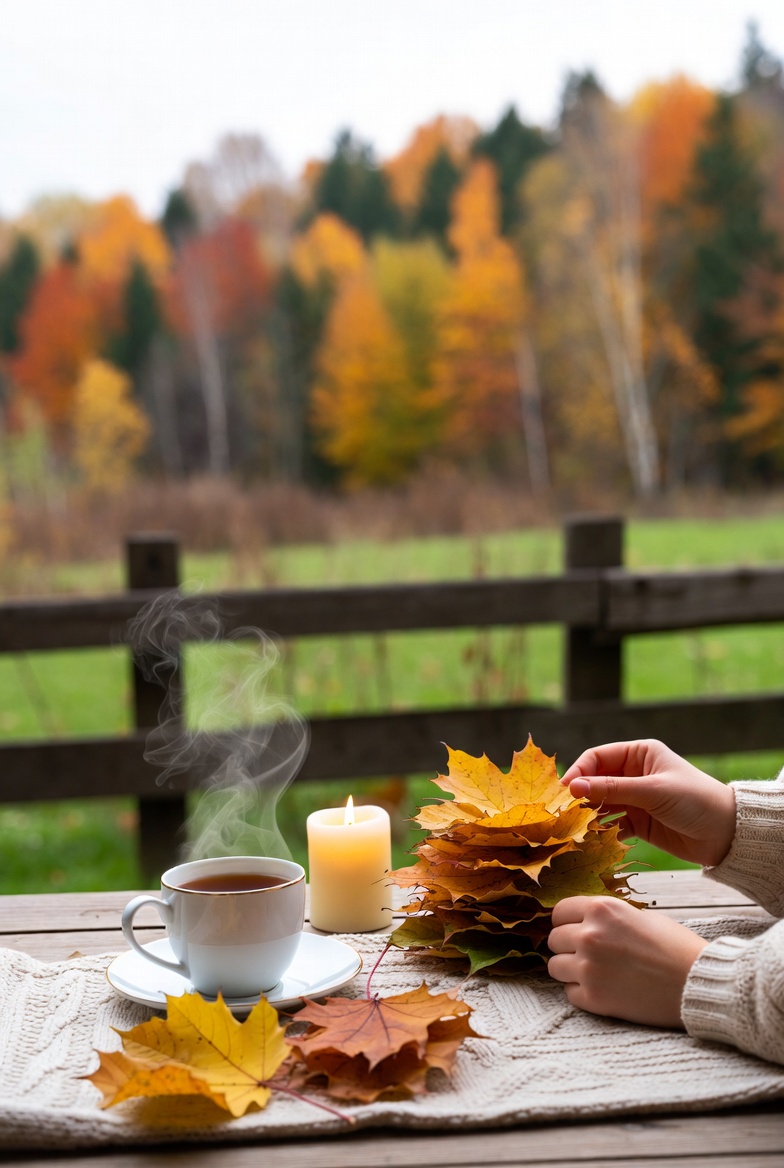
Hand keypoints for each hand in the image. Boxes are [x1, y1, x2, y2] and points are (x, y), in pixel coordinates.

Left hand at [547, 896, 707, 1026]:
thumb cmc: (675, 947)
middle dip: (568, 947)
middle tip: (589, 955)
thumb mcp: (639, 916)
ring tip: (595, 973)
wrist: (698, 983)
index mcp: (602, 909)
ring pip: (555, 967)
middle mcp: (589, 935)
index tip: (574, 930)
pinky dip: (582, 992)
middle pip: (554, 940)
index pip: (559, 912)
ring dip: (571, 970)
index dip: (566, 922)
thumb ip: (607, 917)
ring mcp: (589, 968)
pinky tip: (604, 990)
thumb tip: (583, 922)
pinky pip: (569, 993)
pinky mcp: (594, 998)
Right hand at [561, 739, 735, 866]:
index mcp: (639, 754)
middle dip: (580, 795)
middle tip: (562, 811)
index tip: (564, 790)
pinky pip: (612, 824)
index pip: (598, 757)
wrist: (726, 834)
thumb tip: (574, 786)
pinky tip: (592, 839)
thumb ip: (613, 789)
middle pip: (596, 781)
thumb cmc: (695, 800)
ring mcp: (635, 799)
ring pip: (602, 804)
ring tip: (574, 827)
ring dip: (588, 814)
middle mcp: (634, 773)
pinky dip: (601, 831)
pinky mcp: (639, 822)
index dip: (579, 771)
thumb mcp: (653, 791)